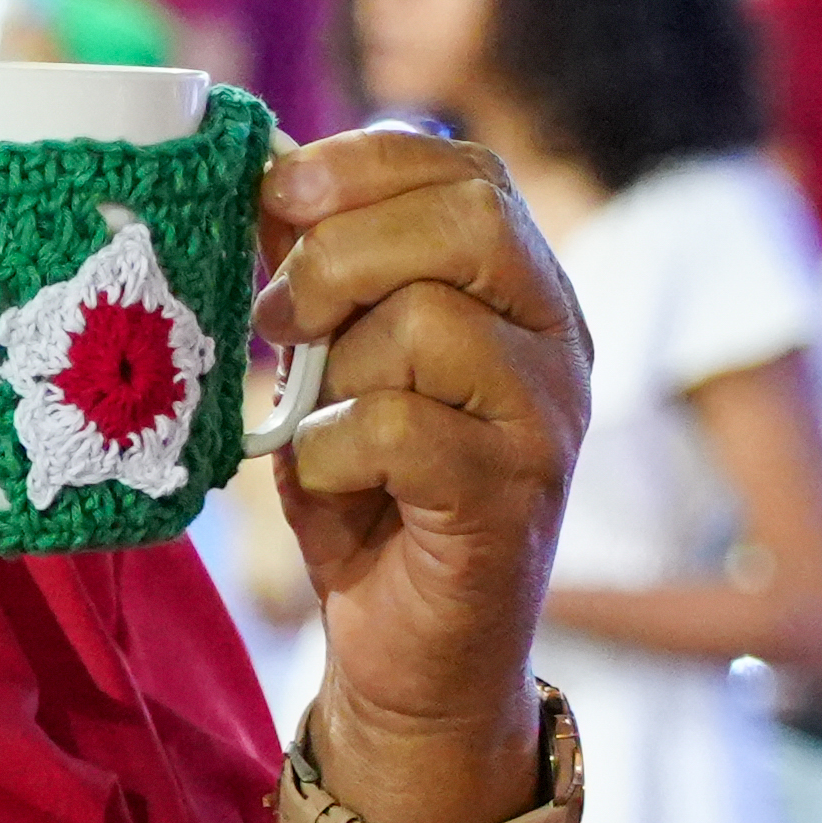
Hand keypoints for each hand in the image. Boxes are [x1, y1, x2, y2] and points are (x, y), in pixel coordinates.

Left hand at [256, 122, 585, 822]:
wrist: (413, 657)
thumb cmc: (369, 499)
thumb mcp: (331, 366)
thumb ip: (317, 276)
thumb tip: (264, 178)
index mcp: (520, 287)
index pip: (467, 171)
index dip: (365, 165)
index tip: (275, 193)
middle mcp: (557, 337)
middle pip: (467, 220)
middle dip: (342, 251)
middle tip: (280, 314)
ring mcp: (547, 417)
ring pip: (430, 322)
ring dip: (336, 367)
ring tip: (316, 416)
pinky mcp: (512, 495)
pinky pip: (403, 426)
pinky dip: (333, 449)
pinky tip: (328, 478)